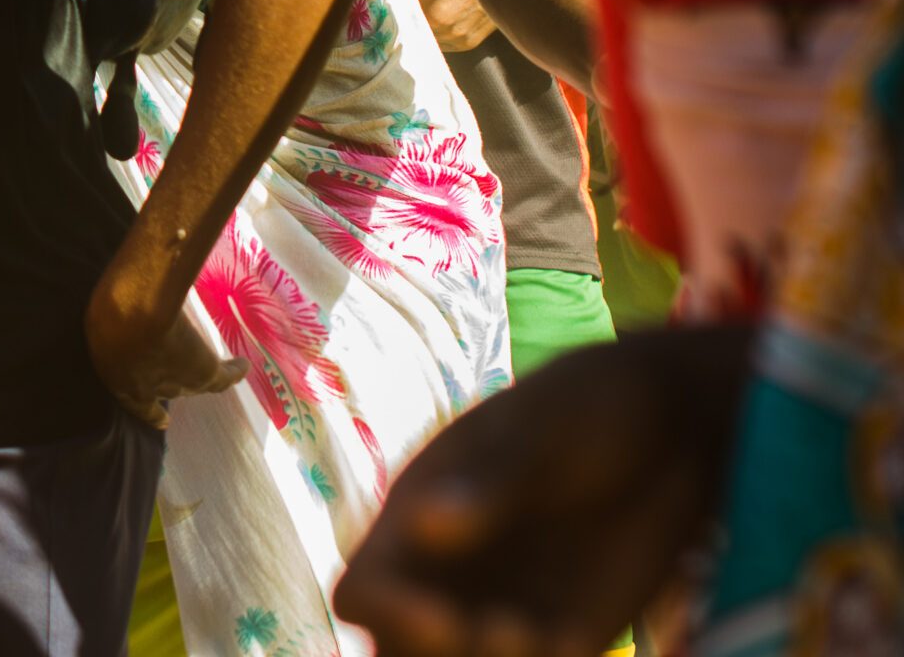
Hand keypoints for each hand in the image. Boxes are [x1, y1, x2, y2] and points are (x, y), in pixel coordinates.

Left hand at [85, 284, 245, 429]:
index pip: (135, 403)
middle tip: (177, 379)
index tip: (162, 421)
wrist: (135, 316)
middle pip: (165, 391)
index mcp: (118, 379)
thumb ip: (108, 321)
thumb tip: (111, 306)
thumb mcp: (102, 319)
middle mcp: (148, 388)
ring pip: (193, 384)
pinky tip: (243, 365)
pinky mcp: (202, 373)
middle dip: (169, 385)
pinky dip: (233, 372)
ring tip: (216, 375)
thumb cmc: (108, 313)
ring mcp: (177, 381)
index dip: (149, 411)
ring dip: (201, 377)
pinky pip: (222, 378)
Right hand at [333, 327, 748, 656]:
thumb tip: (423, 524)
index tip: (446, 619)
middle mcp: (448, 575)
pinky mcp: (565, 634)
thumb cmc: (589, 406)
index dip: (389, 614)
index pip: (363, 589)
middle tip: (506, 634)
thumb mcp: (541, 431)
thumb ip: (489, 480)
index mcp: (418, 517)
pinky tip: (580, 637)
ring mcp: (504, 608)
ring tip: (548, 637)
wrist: (675, 426)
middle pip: (395, 651)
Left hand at [405, 0, 499, 52]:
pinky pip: (439, 42)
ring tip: (421, 11)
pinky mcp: (466, 42)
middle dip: (398, 11)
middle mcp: (436, 13)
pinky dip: (435, 33)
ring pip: (419, 34)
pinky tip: (438, 20)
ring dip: (416, 25)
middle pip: (401, 19)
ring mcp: (452, 31)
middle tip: (398, 3)